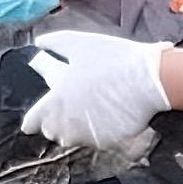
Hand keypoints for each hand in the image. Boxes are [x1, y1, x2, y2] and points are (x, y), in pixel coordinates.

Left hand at [20, 30, 170, 152]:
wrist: (151, 80)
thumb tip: (38, 42)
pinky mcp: (107, 141)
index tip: (30, 122)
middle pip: (51, 131)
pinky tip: (105, 116)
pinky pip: (93, 140)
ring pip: (71, 138)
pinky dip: (95, 132)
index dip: (32, 121)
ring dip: (73, 129)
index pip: (33, 121)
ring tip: (86, 111)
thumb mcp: (81, 44)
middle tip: (66, 108)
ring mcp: (88, 133)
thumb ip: (55, 44)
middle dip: (54, 122)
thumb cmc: (114, 59)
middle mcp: (68, 121)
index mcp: (58, 99)